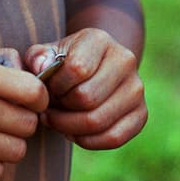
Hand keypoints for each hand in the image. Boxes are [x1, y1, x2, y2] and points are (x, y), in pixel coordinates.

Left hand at [25, 29, 146, 150]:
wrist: (95, 67)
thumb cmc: (64, 62)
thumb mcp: (47, 53)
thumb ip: (38, 58)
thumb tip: (42, 68)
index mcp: (100, 40)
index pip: (76, 69)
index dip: (55, 85)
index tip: (47, 88)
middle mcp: (125, 60)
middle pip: (87, 98)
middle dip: (60, 109)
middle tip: (49, 109)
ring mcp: (136, 88)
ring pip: (98, 121)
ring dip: (69, 127)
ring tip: (57, 121)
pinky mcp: (141, 114)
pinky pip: (113, 138)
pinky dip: (88, 141)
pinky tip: (74, 132)